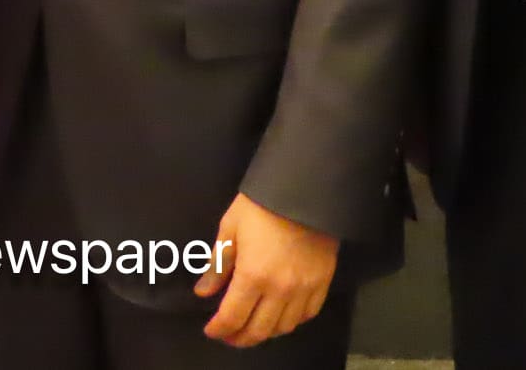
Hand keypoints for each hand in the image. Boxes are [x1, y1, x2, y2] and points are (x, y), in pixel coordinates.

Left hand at [193, 191, 339, 346]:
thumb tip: (203, 292)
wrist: (305, 188)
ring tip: (253, 327)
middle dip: (239, 337)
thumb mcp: (230, 228)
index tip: (210, 330)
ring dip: (265, 333)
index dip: (219, 329)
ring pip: (283, 327)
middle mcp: (279, 290)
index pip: (232, 317)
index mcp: (252, 276)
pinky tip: (281, 316)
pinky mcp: (322, 283)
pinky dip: (292, 322)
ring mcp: (303, 289)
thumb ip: (218, 264)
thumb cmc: (261, 205)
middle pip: (258, 330)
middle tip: (229, 335)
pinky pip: (307, 315)